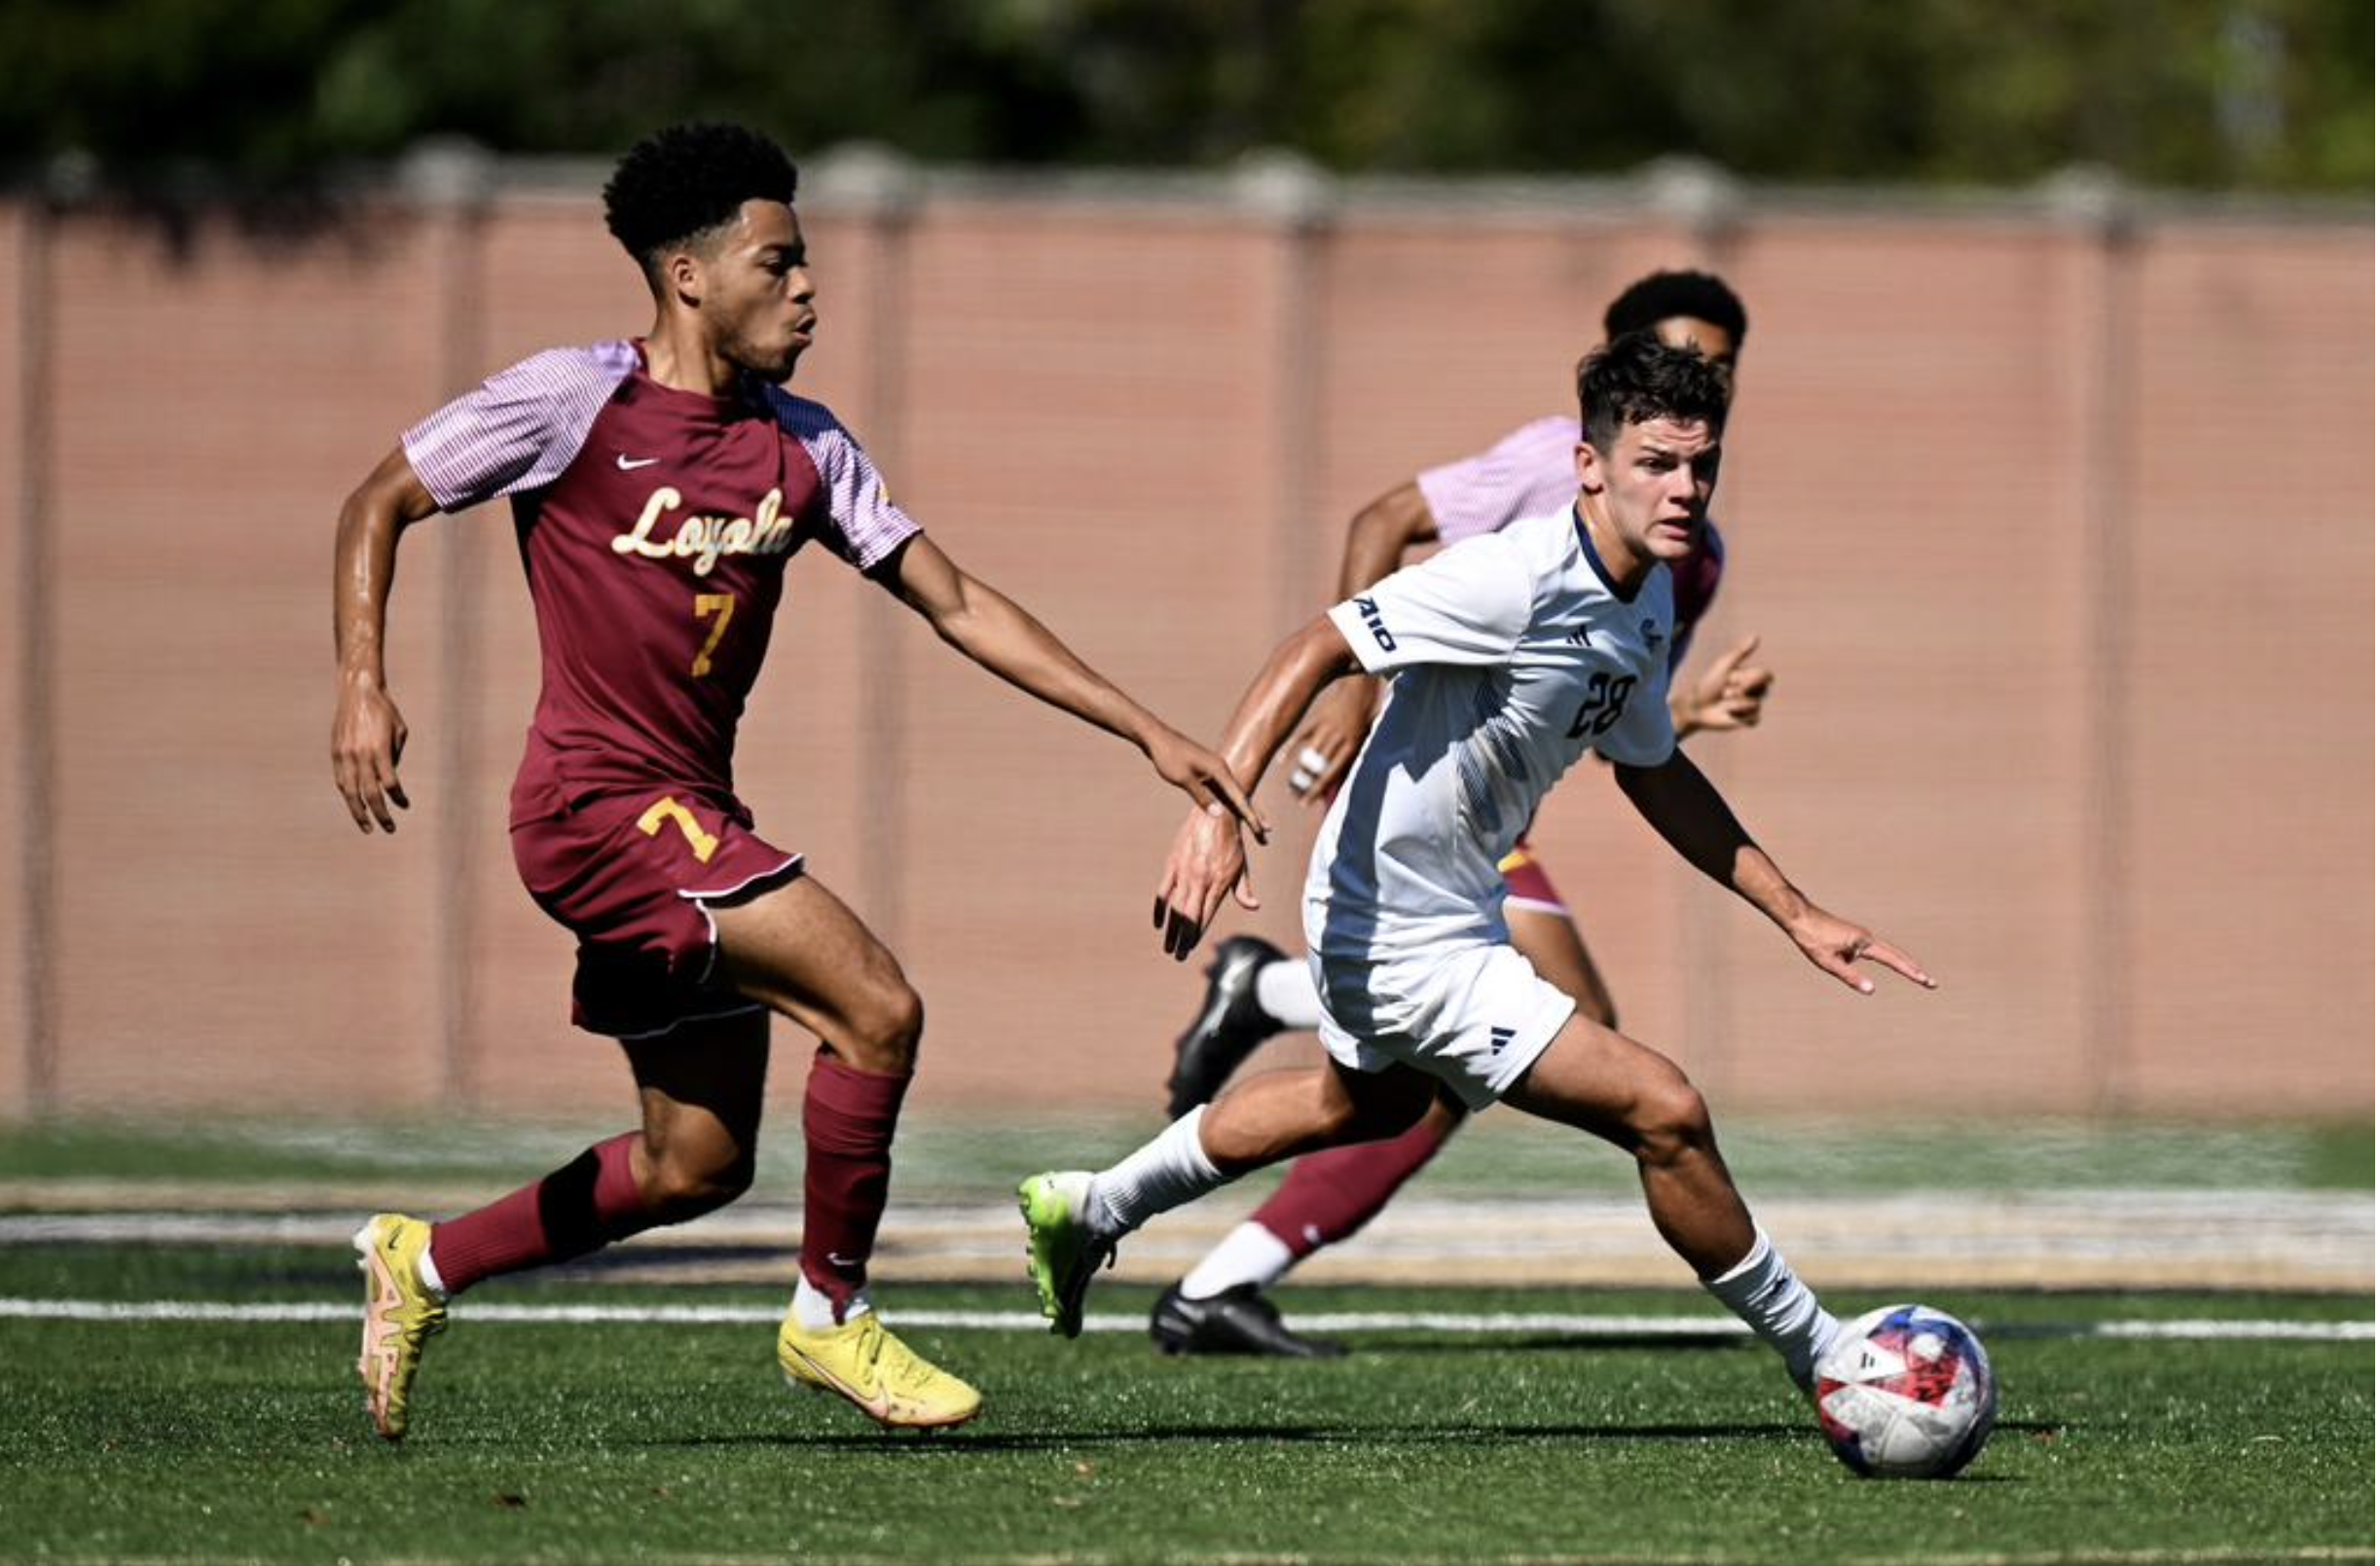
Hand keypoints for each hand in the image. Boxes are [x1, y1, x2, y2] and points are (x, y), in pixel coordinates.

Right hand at [332, 676, 409, 833]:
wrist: (358, 690)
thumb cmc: (385, 710)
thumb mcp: (399, 731)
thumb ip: (393, 757)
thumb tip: (387, 780)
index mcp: (379, 749)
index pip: (390, 783)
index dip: (398, 798)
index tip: (405, 805)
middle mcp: (360, 754)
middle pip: (369, 793)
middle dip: (380, 814)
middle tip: (389, 828)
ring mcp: (345, 754)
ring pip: (350, 791)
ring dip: (359, 811)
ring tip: (367, 826)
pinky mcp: (335, 752)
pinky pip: (341, 780)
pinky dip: (348, 795)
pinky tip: (355, 805)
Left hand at [1147, 728, 1268, 844]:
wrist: (1157, 738)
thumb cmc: (1169, 757)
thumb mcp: (1184, 779)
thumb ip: (1202, 796)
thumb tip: (1220, 814)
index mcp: (1219, 771)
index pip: (1239, 798)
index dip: (1251, 816)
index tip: (1262, 829)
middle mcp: (1221, 770)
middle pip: (1241, 797)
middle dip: (1253, 815)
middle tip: (1268, 832)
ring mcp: (1214, 771)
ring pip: (1233, 795)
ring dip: (1243, 811)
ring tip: (1256, 826)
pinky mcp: (1206, 772)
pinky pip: (1222, 792)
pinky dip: (1230, 803)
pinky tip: (1233, 812)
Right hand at [1153, 805, 1256, 960]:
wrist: (1215, 814)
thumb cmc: (1232, 843)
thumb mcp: (1242, 867)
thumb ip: (1244, 890)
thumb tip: (1254, 907)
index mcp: (1218, 883)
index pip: (1206, 916)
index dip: (1197, 935)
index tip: (1191, 949)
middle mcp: (1201, 881)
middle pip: (1189, 917)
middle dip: (1182, 939)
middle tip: (1178, 956)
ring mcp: (1185, 873)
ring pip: (1175, 908)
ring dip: (1171, 930)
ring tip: (1168, 947)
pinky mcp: (1173, 864)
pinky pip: (1163, 891)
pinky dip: (1159, 909)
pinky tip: (1158, 923)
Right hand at [1285, 677, 1375, 806]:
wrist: (1361, 686)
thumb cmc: (1368, 713)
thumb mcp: (1367, 737)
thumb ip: (1355, 758)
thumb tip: (1341, 780)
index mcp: (1352, 745)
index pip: (1331, 773)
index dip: (1317, 789)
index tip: (1307, 803)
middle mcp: (1337, 739)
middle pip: (1316, 767)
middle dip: (1305, 786)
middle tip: (1295, 799)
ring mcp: (1325, 729)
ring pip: (1307, 755)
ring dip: (1297, 773)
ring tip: (1290, 787)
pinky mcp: (1317, 719)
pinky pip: (1302, 737)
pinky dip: (1291, 749)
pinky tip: (1282, 761)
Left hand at [1674, 634, 1773, 737]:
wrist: (1695, 707)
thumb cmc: (1707, 684)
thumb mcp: (1723, 666)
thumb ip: (1740, 652)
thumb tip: (1756, 635)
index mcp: (1750, 676)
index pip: (1767, 675)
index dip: (1755, 679)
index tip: (1737, 680)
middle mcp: (1753, 690)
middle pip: (1764, 690)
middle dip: (1742, 691)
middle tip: (1725, 693)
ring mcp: (1751, 706)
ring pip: (1755, 706)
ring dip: (1735, 705)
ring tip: (1722, 703)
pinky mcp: (1748, 720)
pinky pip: (1754, 719)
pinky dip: (1739, 718)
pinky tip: (1728, 715)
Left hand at [1785, 906, 1934, 995]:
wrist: (1799, 917)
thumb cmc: (1812, 939)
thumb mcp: (1829, 962)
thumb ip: (1850, 976)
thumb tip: (1871, 990)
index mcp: (1864, 941)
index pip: (1893, 960)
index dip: (1910, 972)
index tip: (1926, 981)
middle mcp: (1867, 937)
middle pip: (1896, 955)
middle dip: (1913, 969)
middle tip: (1930, 982)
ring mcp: (1861, 935)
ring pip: (1886, 952)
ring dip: (1902, 963)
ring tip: (1916, 975)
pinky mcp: (1854, 936)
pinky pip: (1874, 950)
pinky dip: (1887, 958)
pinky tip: (1878, 962)